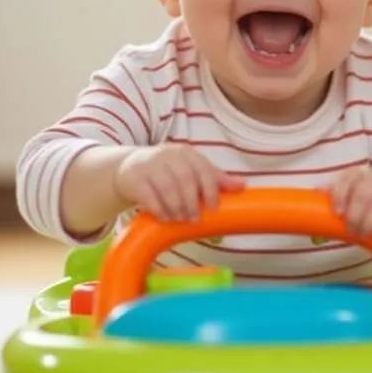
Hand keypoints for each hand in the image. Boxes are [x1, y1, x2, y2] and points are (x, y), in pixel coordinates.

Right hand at [114, 144, 244, 221]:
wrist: (128, 168)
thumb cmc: (167, 172)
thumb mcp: (190, 170)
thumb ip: (214, 178)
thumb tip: (243, 185)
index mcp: (186, 153)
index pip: (203, 169)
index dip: (211, 189)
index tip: (214, 208)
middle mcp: (168, 154)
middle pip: (185, 179)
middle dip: (192, 202)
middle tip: (195, 219)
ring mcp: (149, 164)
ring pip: (167, 188)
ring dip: (176, 207)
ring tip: (180, 219)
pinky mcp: (134, 177)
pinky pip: (148, 195)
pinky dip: (159, 209)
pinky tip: (165, 218)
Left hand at [326, 166, 371, 239]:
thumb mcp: (359, 200)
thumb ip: (340, 196)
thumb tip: (316, 192)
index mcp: (366, 174)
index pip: (350, 176)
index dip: (340, 194)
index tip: (337, 213)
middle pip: (364, 192)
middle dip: (354, 215)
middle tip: (352, 230)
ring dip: (369, 223)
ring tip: (365, 235)